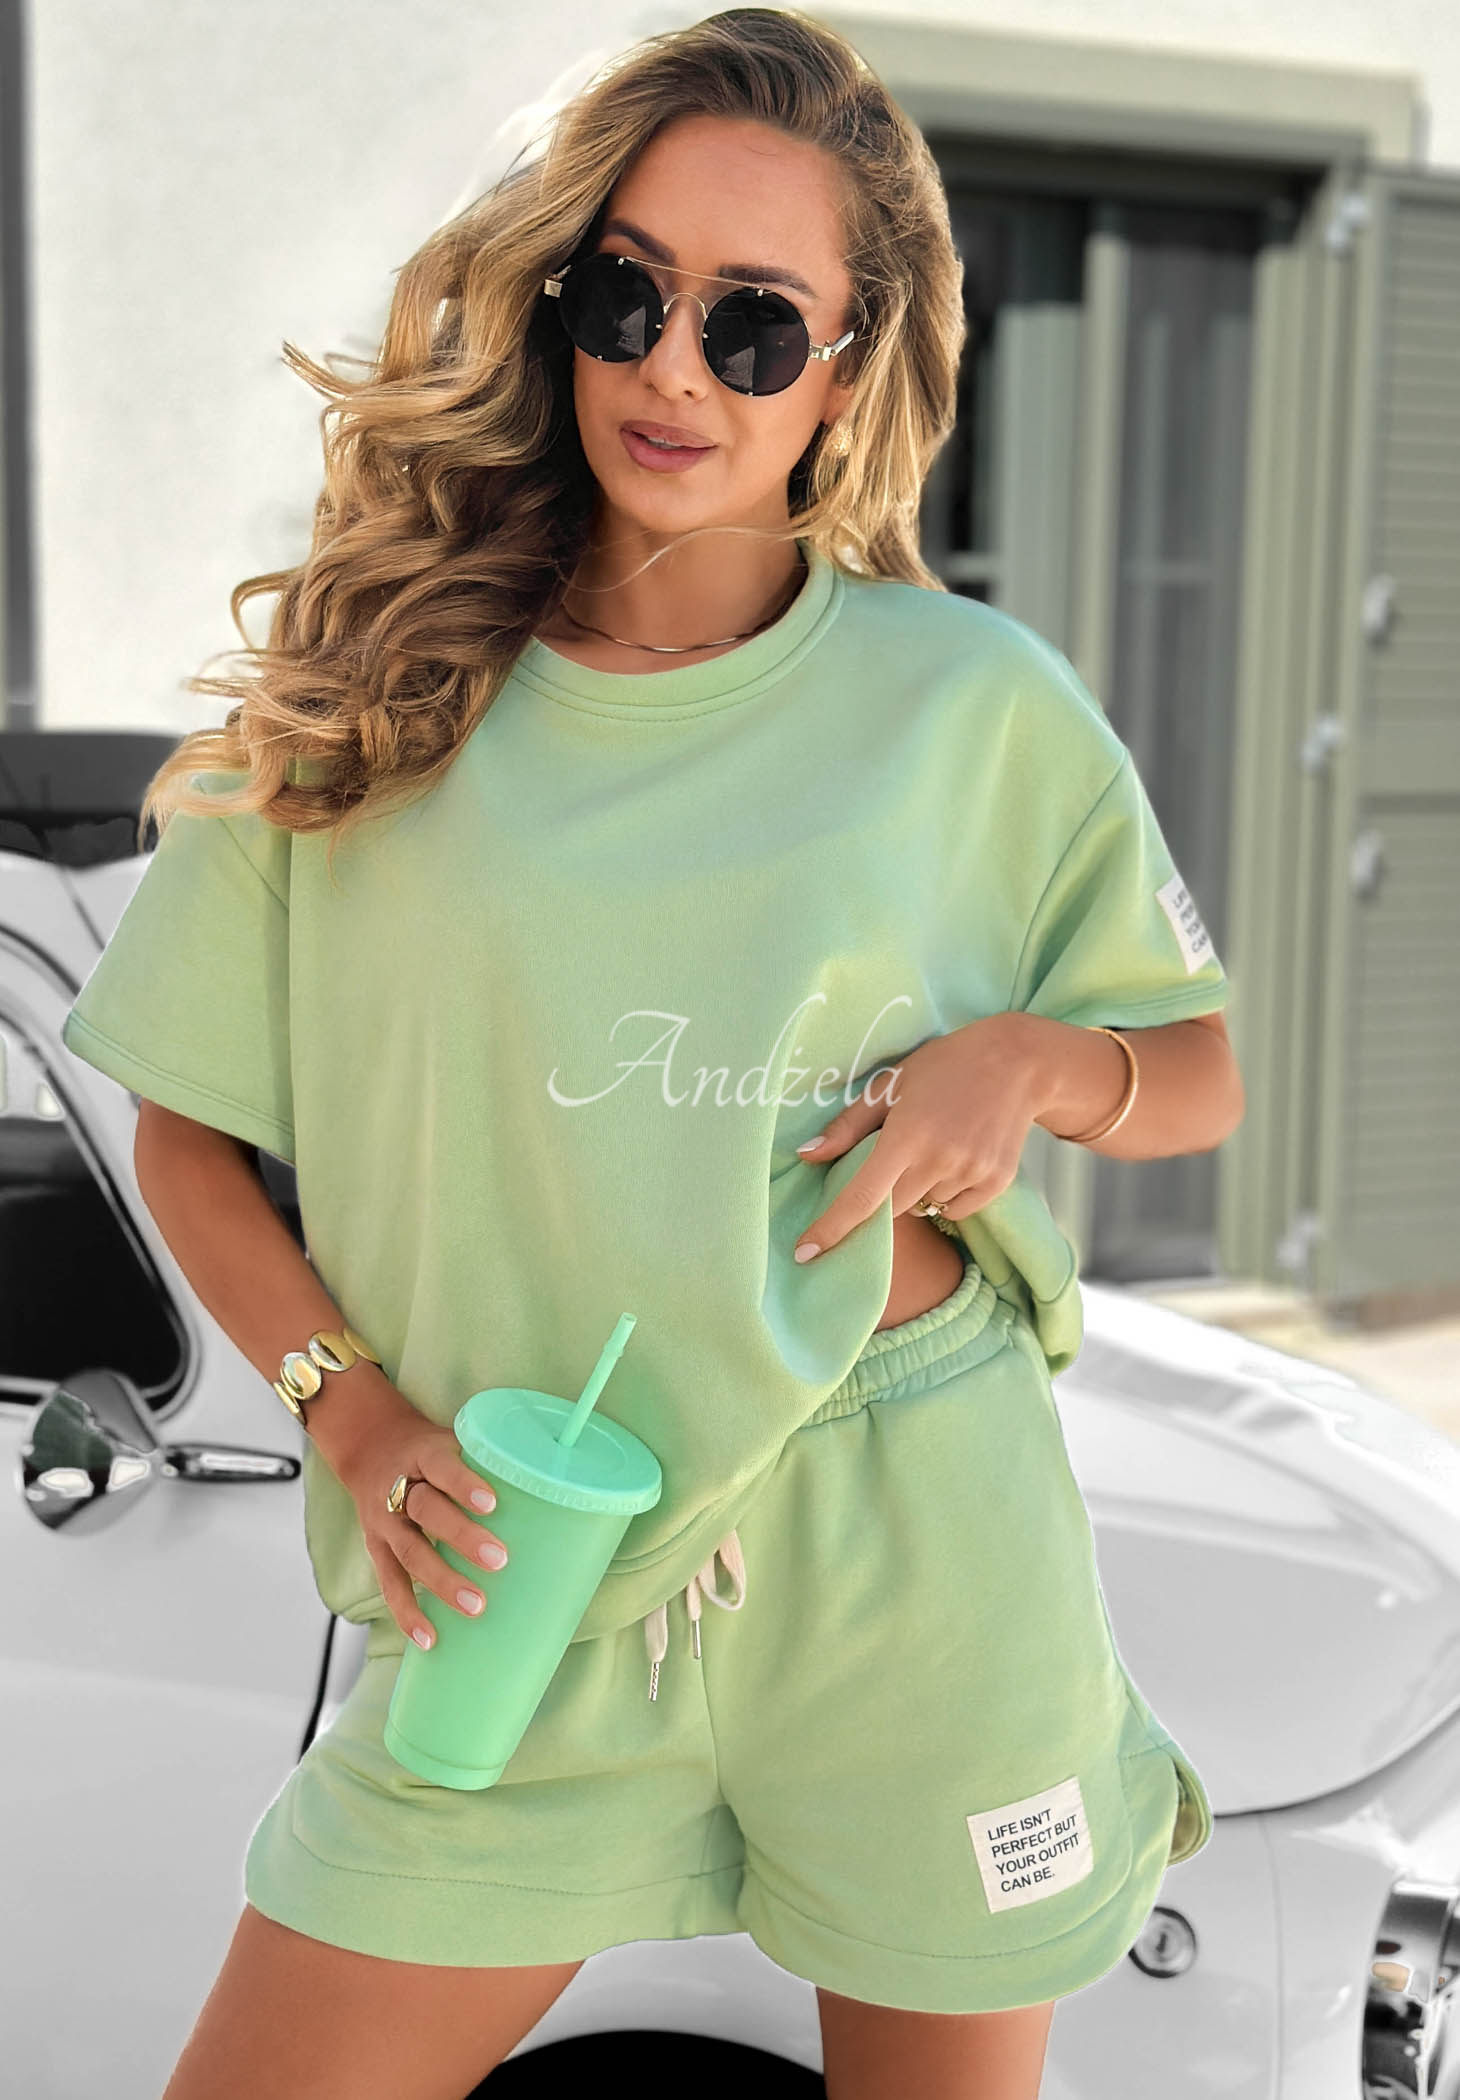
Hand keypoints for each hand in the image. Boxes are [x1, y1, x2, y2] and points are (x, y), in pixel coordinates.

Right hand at [330, 1393, 510, 1649]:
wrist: (372, 1449)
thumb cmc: (430, 1451)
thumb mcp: (454, 1441)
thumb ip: (490, 1460)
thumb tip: (555, 1485)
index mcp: (424, 1455)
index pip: (441, 1466)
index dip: (464, 1485)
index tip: (493, 1505)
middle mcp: (398, 1488)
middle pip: (426, 1510)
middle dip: (461, 1537)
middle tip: (499, 1560)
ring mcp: (385, 1522)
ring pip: (410, 1552)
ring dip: (441, 1582)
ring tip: (475, 1606)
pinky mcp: (377, 1549)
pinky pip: (390, 1583)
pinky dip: (408, 1613)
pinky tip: (429, 1638)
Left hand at [792, 1015, 1041, 1260]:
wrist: (1017, 1062)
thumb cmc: (943, 1066)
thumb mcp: (890, 1084)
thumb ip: (847, 1126)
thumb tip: (807, 1156)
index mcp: (906, 1136)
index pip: (861, 1196)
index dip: (831, 1228)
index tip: (805, 1253)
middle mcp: (939, 1160)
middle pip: (891, 1209)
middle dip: (883, 1194)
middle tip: (897, 1158)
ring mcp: (971, 1173)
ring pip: (926, 1206)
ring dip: (920, 1190)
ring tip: (937, 1145)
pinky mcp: (997, 1182)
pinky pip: (958, 1209)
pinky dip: (949, 1194)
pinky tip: (958, 1157)